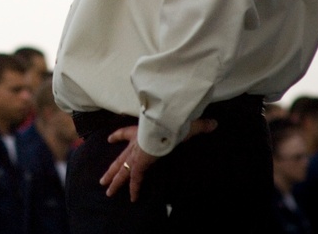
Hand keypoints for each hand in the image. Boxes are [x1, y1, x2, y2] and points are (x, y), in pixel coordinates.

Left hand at [98, 118, 217, 201]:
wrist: (164, 122)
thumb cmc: (172, 120)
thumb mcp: (186, 123)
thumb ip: (199, 125)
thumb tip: (214, 124)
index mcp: (141, 131)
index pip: (126, 133)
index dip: (118, 136)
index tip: (110, 138)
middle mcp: (135, 143)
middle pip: (119, 157)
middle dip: (111, 170)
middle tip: (102, 180)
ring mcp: (136, 154)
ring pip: (121, 170)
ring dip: (114, 181)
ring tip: (107, 191)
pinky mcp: (141, 162)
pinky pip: (136, 179)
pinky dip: (135, 188)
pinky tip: (133, 198)